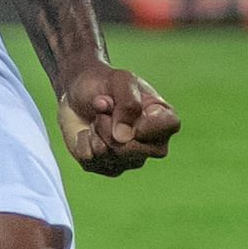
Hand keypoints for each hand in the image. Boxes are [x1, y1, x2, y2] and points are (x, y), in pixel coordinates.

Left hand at [57, 62, 179, 177]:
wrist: (78, 95)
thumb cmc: (106, 85)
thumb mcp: (119, 80)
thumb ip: (128, 103)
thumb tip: (123, 138)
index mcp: (163, 119)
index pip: (169, 126)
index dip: (145, 121)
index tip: (125, 108)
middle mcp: (153, 144)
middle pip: (136, 150)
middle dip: (109, 127)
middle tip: (101, 110)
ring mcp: (131, 159)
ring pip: (111, 156)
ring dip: (96, 131)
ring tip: (98, 119)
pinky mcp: (108, 168)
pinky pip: (91, 160)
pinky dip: (82, 141)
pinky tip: (88, 132)